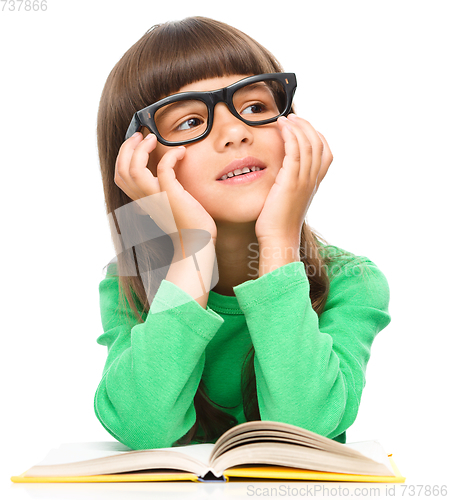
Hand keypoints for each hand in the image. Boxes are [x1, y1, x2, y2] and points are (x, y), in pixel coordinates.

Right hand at [114, 132, 216, 250]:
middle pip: (122, 170)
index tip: (136, 143)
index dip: (123, 156)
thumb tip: (162, 179)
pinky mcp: (171, 195)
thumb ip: (160, 194)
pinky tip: (181, 152)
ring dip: (142, 149)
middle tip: (141, 135)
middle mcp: (145, 199)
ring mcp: (156, 197)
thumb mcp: (168, 207)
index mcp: (142, 201)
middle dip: (128, 147)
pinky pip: (164, 168)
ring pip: (134, 169)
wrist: (197, 242)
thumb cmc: (188, 225)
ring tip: (153, 138)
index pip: (120, 177)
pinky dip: (171, 155)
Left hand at [255, 114, 332, 246]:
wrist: (278, 237)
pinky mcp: (291, 181)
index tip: (301, 126)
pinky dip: (290, 134)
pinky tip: (281, 126)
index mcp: (314, 183)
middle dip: (306, 126)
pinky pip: (295, 150)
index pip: (325, 152)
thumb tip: (282, 173)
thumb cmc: (278, 222)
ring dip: (297, 126)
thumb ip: (290, 183)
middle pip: (318, 143)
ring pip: (308, 144)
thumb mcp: (288, 199)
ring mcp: (304, 180)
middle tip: (292, 117)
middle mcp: (313, 180)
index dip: (316, 135)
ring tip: (285, 118)